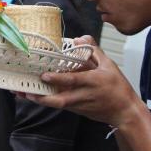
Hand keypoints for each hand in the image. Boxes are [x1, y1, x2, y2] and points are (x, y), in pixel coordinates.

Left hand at [25, 36, 143, 127]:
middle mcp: (84, 95)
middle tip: (27, 90)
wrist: (125, 112)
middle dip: (43, 97)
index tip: (44, 75)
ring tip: (25, 93)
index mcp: (92, 82)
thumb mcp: (109, 65)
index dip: (58, 79)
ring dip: (41, 100)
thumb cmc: (118, 88)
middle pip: (60, 100)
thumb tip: (80, 39)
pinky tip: (36, 95)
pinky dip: (48, 101)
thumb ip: (94, 51)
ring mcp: (80, 105)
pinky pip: (61, 106)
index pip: (73, 80)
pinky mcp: (78, 111)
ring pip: (57, 104)